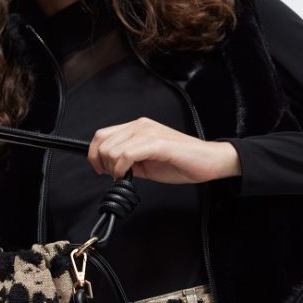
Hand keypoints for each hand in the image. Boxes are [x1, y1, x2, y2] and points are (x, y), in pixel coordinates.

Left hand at [87, 117, 240, 183]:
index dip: (94, 154)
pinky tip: (130, 175)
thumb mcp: (146, 162)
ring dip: (113, 168)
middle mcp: (141, 126)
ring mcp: (148, 132)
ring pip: (113, 148)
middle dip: (102, 163)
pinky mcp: (157, 143)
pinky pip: (127, 154)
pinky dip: (122, 168)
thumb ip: (128, 162)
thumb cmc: (181, 162)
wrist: (208, 162)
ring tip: (125, 176)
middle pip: (103, 141)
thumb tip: (110, 169)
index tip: (100, 169)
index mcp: (137, 128)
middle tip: (112, 176)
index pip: (102, 135)